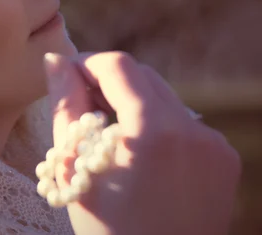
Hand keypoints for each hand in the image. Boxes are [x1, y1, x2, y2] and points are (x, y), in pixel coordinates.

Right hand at [43, 51, 241, 234]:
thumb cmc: (107, 230)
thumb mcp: (74, 167)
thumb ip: (65, 105)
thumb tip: (54, 60)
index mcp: (153, 131)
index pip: (118, 66)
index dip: (87, 64)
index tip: (67, 77)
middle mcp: (192, 130)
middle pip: (143, 76)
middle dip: (108, 82)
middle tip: (82, 106)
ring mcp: (214, 144)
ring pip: (163, 96)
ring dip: (132, 101)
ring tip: (107, 133)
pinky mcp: (225, 158)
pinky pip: (183, 121)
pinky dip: (156, 123)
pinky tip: (138, 152)